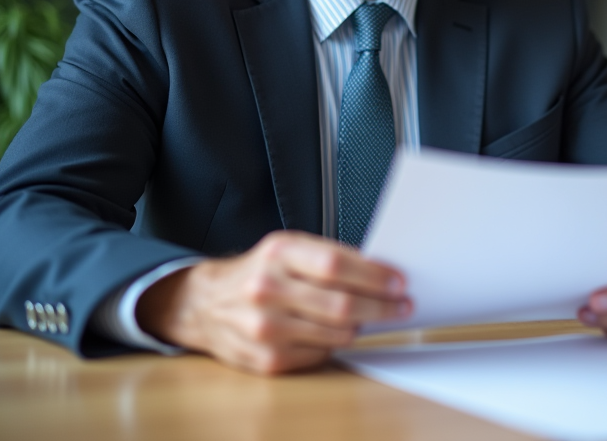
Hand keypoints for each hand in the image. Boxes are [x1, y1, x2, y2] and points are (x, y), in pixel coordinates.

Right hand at [136, 230, 410, 373]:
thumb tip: (381, 273)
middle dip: (381, 307)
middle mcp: (267, 289)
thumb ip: (330, 257)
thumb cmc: (259, 271)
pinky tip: (333, 332)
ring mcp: (264, 327)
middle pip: (341, 304)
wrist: (205, 302)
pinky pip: (319, 354)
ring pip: (335, 333)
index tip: (399, 282)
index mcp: (279, 253)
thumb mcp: (289, 248)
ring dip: (361, 327)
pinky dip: (334, 343)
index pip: (337, 266)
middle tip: (401, 306)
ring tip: (368, 318)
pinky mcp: (265, 359)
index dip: (374, 276)